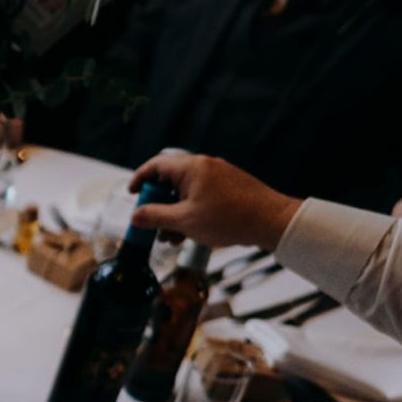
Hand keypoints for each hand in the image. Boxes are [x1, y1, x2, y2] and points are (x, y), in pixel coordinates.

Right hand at [128, 153, 302, 251]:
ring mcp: (218, 176)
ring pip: (185, 191)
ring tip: (170, 236)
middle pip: (169, 180)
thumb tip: (135, 216)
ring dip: (173, 212)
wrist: (270, 221)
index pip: (156, 165)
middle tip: (150, 223)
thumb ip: (155, 217)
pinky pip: (200, 196)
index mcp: (191, 168)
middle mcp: (204, 167)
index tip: (131, 194)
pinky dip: (190, 211)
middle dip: (157, 204)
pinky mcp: (228, 188)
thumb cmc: (230, 218)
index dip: (139, 179)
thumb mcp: (184, 221)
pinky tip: (189, 232)